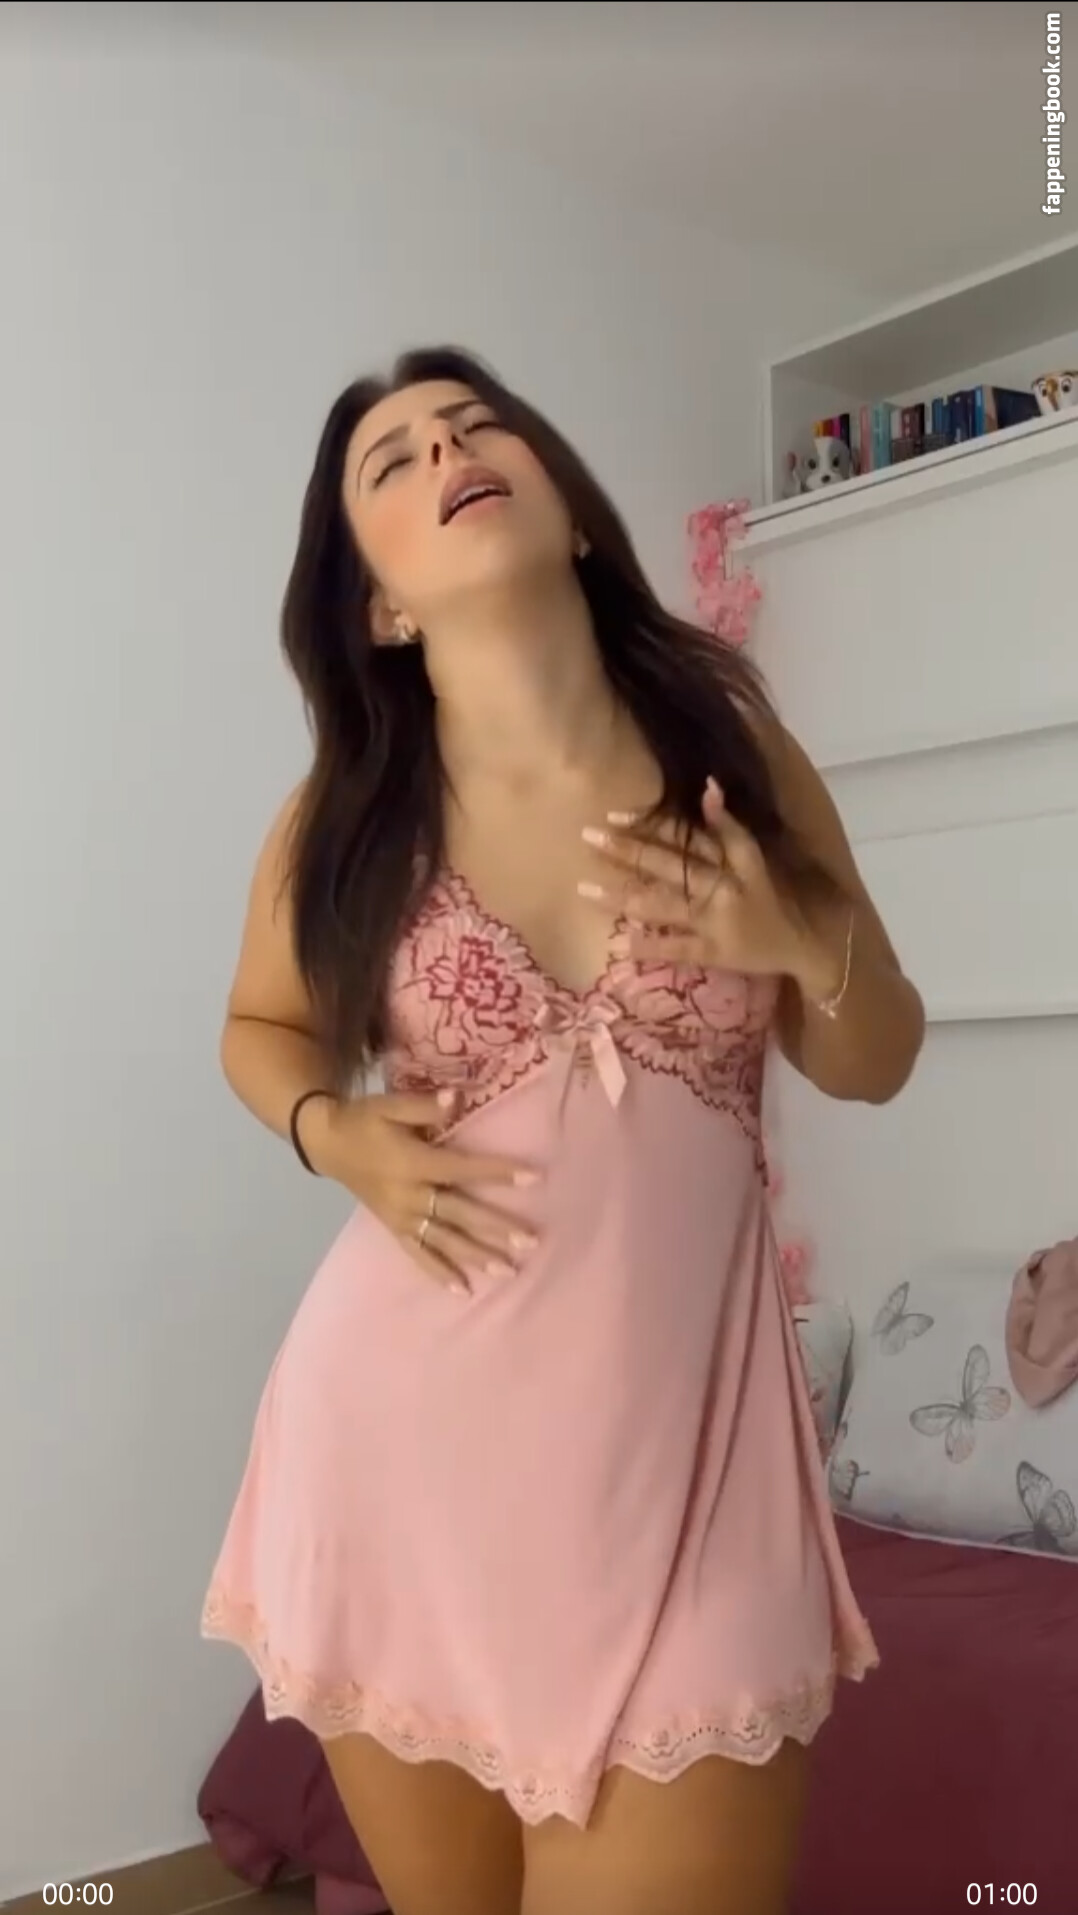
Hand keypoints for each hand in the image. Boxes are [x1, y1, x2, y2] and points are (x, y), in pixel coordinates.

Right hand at [300, 1090, 540, 1295]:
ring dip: (476, 1256)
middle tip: (530, 1241)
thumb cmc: (364, 1121)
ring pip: (444, 1241)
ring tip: (508, 1270)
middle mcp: (410, 1196)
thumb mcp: (389, 1105)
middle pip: (459, 1214)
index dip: (498, 1173)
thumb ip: (424, 1106)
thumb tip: (457, 1097)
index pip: (463, 1169)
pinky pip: (419, 1254)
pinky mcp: (394, 1229)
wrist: (327, 1144)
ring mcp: (401, 1218)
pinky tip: (464, 1290)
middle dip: (496, 1228)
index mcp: (414, 1164)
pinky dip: (440, 1273)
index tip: (534, 1178)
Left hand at [579, 778, 827, 984]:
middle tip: (587, 837)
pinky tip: (620, 944)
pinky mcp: (712, 952)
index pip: (685, 837)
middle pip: (667, 866)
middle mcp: (718, 888)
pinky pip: (677, 950)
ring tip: (584, 890)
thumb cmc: (774, 898)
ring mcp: (712, 922)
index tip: (614, 814)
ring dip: (623, 897)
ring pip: (663, 906)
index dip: (651, 825)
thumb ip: (730, 827)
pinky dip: (650, 947)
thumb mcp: (758, 858)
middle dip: (626, 852)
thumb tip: (708, 785)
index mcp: (730, 862)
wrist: (803, 943)